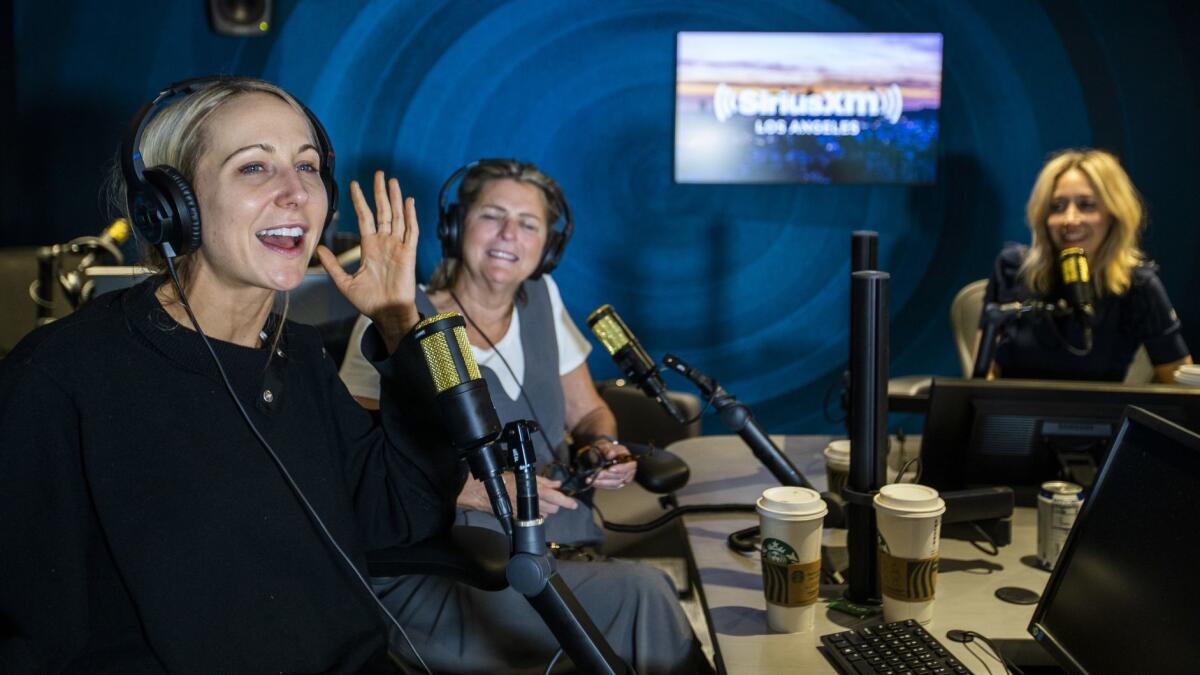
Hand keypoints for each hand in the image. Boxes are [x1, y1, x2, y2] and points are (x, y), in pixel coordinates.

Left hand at [316, 170, 418, 351]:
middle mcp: (384, 243)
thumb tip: (318, 249)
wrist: (387, 313)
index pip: (365, 217)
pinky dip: (410, 216)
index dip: (361, 201)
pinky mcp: (408, 254)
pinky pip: (410, 231)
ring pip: (397, 217)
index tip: (355, 185)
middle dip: (380, 192)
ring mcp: (397, 247)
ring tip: (392, 181)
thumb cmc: (369, 301)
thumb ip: (333, 265)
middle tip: (378, 174)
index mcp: (370, 247)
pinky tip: (408, 201)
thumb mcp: (344, 282)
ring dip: (395, 199)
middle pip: (383, 211)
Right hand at [456, 474, 578, 514]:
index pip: (556, 498)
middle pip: (553, 509)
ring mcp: (526, 514)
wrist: (482, 492)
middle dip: (554, 503)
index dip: (567, 502)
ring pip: (544, 515)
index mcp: (536, 492)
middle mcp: (533, 505)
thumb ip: (543, 481)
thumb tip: (558, 484)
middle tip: (551, 497)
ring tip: (538, 500)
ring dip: (545, 509)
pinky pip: (532, 518)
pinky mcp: (518, 519)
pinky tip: (530, 507)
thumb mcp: (524, 476)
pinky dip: (535, 513)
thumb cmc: (502, 479)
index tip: (574, 505)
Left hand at [587, 441, 636, 489]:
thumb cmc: (605, 449)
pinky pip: (611, 487)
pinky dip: (602, 485)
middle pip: (621, 476)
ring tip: (591, 479)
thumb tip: (611, 454)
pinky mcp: (617, 483)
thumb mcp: (605, 445)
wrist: (601, 454)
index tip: (610, 469)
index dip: (621, 468)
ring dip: (602, 482)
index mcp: (629, 458)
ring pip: (615, 483)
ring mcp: (624, 478)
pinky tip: (594, 482)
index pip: (630, 465)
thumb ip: (607, 449)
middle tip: (595, 474)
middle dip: (607, 476)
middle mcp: (629, 469)